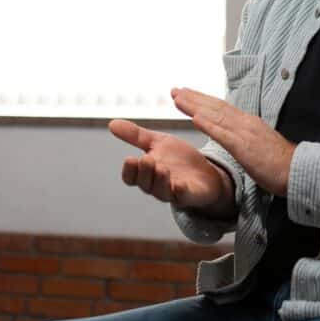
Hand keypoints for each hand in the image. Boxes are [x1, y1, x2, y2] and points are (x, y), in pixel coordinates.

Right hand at [108, 119, 234, 216]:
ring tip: (161, 168)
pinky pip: (182, 196)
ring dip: (160, 180)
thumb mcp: (159, 143)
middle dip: (144, 172)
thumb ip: (136, 136)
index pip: (131, 177)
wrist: (208, 170)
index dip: (129, 171)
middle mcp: (157, 185)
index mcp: (147, 173)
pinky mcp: (189, 195)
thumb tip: (111, 123)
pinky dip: (180, 191)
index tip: (129, 159)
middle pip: (145, 184)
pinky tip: (179, 184)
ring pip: (161, 191)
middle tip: (146, 159)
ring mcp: (173, 192)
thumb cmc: (180, 159)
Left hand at [171, 87, 296, 195]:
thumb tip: (238, 136)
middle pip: (216, 107)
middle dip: (194, 97)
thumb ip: (248, 138)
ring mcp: (245, 134)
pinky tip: (195, 118)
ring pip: (216, 116)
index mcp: (250, 123)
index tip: (188, 94)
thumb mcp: (261, 145)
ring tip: (177, 98)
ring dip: (195, 105)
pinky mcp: (245, 148)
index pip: (223, 108)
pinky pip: (223, 134)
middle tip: (175, 89)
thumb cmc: (282, 163)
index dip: (204, 100)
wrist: (298, 170)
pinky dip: (208, 124)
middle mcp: (246, 123)